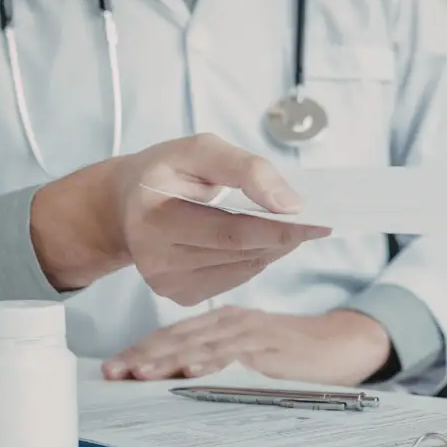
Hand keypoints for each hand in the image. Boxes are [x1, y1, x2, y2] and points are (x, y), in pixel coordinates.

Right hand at [30, 133, 330, 304]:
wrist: (126, 204)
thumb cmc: (169, 170)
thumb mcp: (202, 150)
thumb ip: (247, 170)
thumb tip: (292, 206)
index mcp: (152, 216)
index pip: (231, 230)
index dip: (279, 228)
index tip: (320, 221)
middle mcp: (154, 257)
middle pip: (240, 253)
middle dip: (283, 238)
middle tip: (316, 223)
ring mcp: (165, 283)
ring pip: (243, 270)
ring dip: (272, 249)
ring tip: (283, 227)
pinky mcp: (178, 296)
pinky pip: (234, 281)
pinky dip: (254, 261)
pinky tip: (254, 242)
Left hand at [101, 306, 391, 385]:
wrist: (341, 344)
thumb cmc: (291, 354)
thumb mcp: (248, 355)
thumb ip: (218, 361)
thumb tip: (176, 384)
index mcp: (221, 322)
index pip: (172, 336)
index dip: (140, 351)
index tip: (111, 368)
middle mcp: (230, 320)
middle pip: (177, 338)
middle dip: (141, 355)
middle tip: (111, 372)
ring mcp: (249, 330)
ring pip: (199, 343)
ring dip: (166, 359)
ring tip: (138, 373)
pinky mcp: (269, 342)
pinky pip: (233, 351)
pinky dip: (210, 360)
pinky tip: (189, 370)